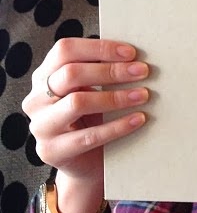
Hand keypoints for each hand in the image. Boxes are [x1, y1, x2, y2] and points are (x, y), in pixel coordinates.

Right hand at [22, 38, 149, 212]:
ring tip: (143, 95)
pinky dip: (118, 125)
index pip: (65, 50)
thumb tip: (135, 57)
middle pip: (71, 74)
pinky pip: (90, 136)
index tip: (131, 53)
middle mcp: (36, 99)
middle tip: (143, 71)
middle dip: (111, 71)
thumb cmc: (93, 120)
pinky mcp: (52, 151)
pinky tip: (139, 119)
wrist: (85, 164)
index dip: (99, 48)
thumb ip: (102, 73)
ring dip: (116, 97)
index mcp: (44, 76)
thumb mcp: (92, 92)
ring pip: (78, 102)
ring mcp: (41, 126)